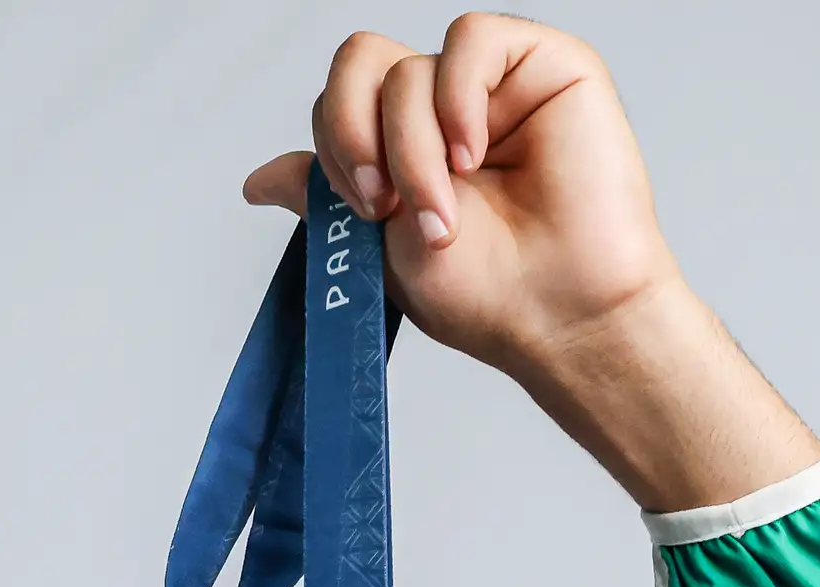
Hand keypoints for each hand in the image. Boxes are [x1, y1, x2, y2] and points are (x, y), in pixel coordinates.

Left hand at [243, 18, 819, 512]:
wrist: (561, 314)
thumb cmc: (490, 295)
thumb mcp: (374, 249)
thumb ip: (320, 197)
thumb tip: (257, 179)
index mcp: (405, 146)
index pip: (340, 100)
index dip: (334, 146)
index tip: (362, 212)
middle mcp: (444, 110)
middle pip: (359, 62)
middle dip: (352, 135)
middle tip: (382, 201)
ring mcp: (492, 86)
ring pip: (408, 67)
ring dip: (411, 148)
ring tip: (446, 208)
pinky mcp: (545, 66)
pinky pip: (469, 39)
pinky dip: (456, 96)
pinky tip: (473, 151)